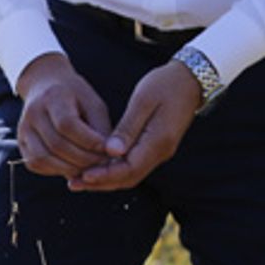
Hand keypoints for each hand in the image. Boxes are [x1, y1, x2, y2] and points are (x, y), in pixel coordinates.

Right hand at [12, 53, 114, 179]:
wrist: (44, 86)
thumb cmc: (75, 96)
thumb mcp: (93, 104)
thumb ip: (103, 129)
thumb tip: (116, 154)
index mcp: (53, 97)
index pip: (68, 125)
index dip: (90, 142)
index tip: (110, 150)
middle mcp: (33, 113)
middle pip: (57, 144)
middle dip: (84, 160)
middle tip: (104, 165)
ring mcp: (24, 129)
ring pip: (43, 158)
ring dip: (70, 170)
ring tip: (90, 170)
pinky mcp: (21, 142)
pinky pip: (36, 164)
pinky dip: (55, 171)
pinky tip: (72, 168)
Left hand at [72, 61, 203, 191]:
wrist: (190, 81)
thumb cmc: (165, 85)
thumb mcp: (143, 101)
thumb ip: (127, 128)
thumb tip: (111, 152)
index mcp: (158, 141)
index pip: (129, 169)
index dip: (105, 175)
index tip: (83, 176)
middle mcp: (160, 152)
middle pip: (128, 177)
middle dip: (101, 182)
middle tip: (75, 183)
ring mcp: (159, 151)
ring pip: (130, 174)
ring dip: (106, 179)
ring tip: (80, 179)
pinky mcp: (155, 147)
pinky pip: (133, 165)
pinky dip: (114, 169)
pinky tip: (97, 166)